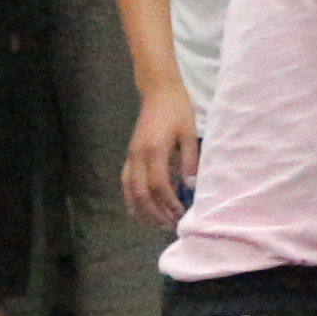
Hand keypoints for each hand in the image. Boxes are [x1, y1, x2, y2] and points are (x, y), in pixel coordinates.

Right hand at [121, 86, 200, 224]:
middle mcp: (138, 155)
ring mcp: (131, 155)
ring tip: (156, 221)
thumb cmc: (177, 110)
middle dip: (155, 212)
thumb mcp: (189, 132)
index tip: (180, 214)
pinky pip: (126, 180)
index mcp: (155, 150)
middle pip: (141, 193)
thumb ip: (190, 160)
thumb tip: (190, 186)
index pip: (159, 186)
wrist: (158, 91)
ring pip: (130, 189)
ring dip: (142, 208)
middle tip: (170, 224)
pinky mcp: (130, 153)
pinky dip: (130, 196)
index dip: (168, 203)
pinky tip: (136, 208)